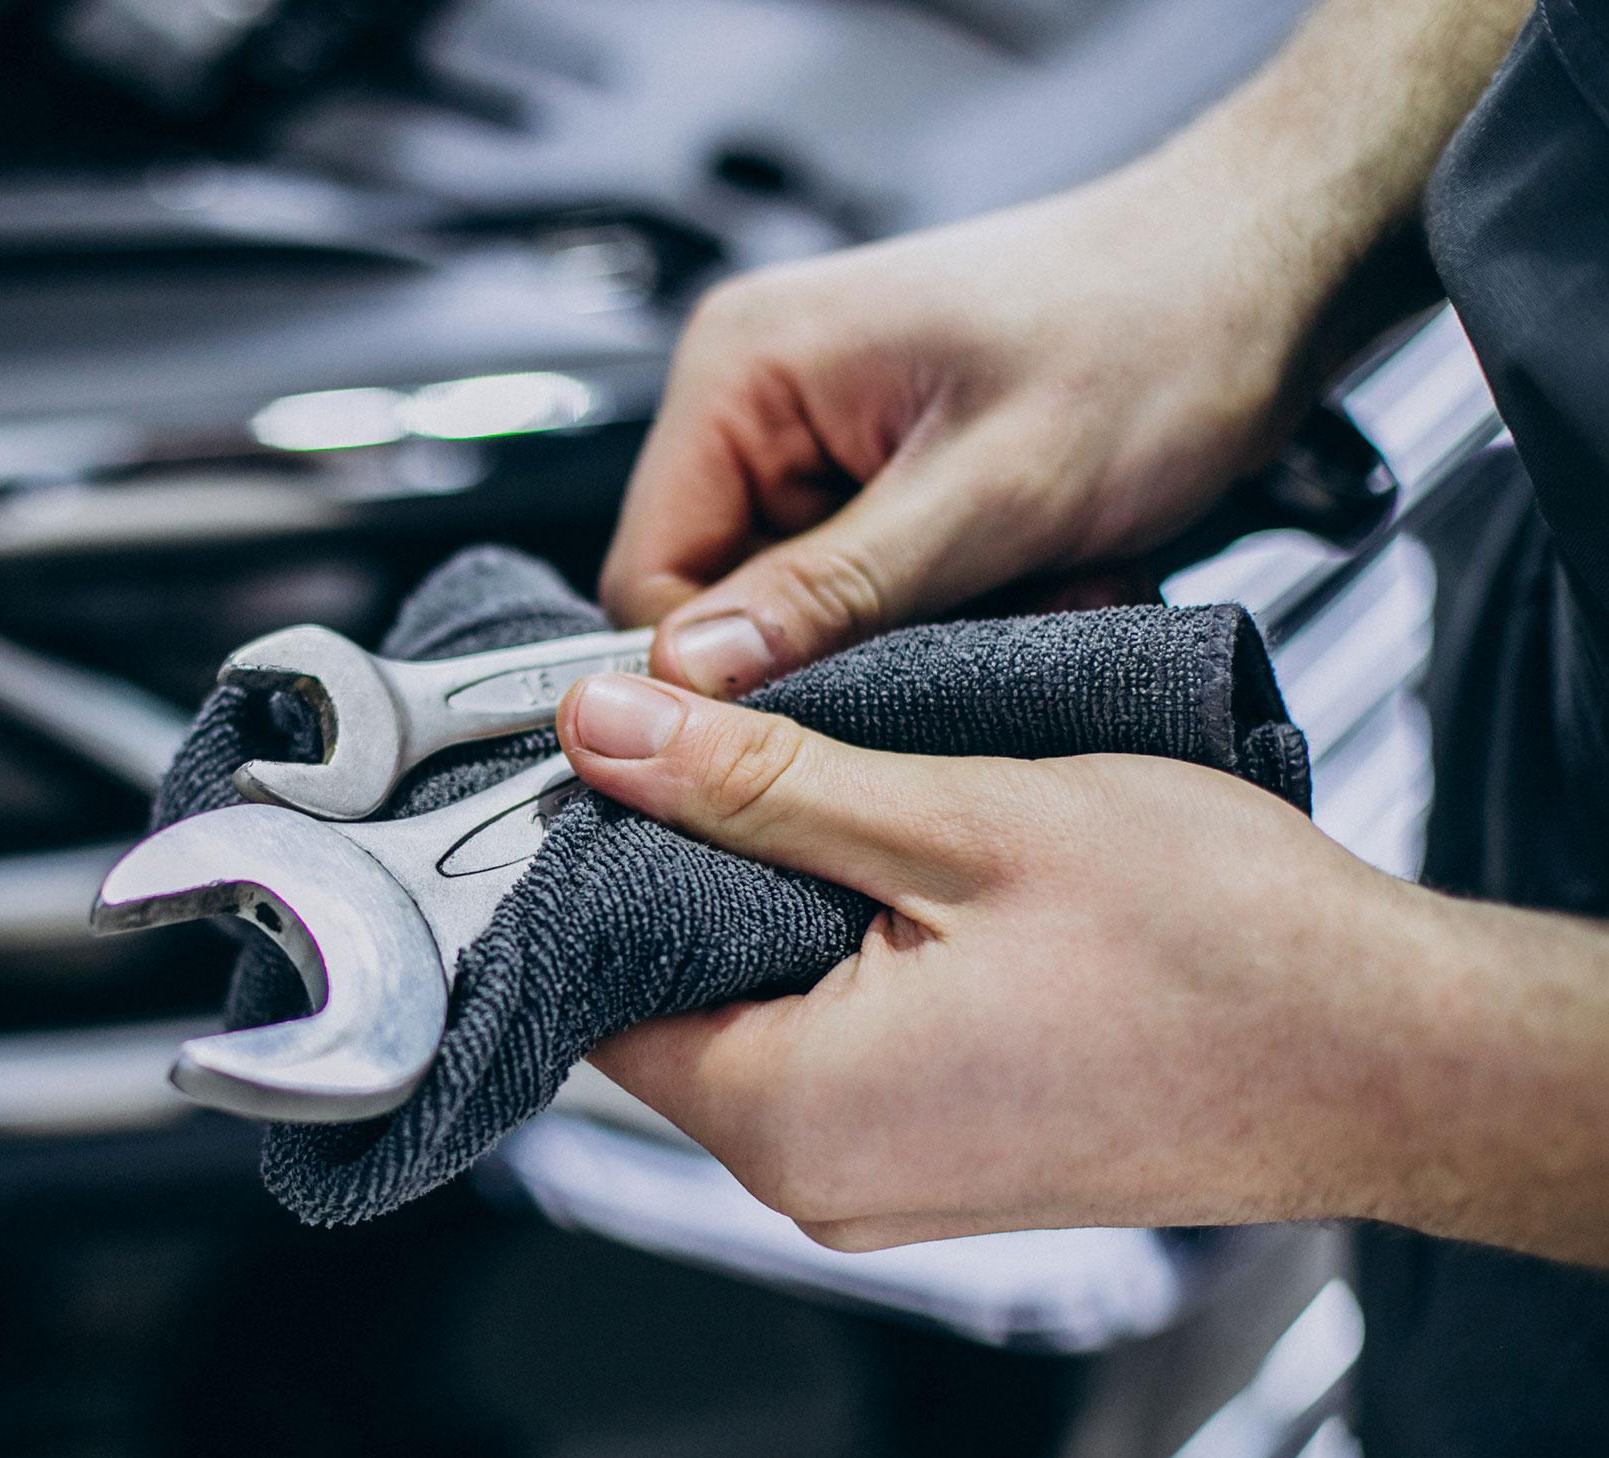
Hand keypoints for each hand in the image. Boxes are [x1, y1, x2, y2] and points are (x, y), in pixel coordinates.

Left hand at [554, 671, 1443, 1250]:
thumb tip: (607, 731)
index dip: (598, 863)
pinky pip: (838, 1059)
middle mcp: (820, 1183)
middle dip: (699, 879)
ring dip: (784, 915)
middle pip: (671, 1009)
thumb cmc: (1224, 956)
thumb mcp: (956, 822)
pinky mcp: (947, 1168)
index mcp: (791, 1116)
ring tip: (866, 819)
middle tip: (765, 761)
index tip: (630, 766)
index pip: (595, 989)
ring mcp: (887, 1188)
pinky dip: (850, 967)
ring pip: (759, 1024)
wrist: (1396, 1053)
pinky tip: (918, 891)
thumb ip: (758, 782)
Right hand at [602, 170, 1324, 692]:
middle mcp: (761, 396)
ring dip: (915, 632)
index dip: (723, 673)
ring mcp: (820, 433)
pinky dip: (953, 607)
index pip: (650, 578)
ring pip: (806, 609)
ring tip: (1026, 588)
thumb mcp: (992, 491)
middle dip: (849, 647)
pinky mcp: (880, 469)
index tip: (825, 717)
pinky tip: (1034, 573)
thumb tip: (694, 675)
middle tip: (972, 632)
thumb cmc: (1157, 328)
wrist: (1271, 275)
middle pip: (724, 602)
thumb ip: (832, 590)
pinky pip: (868, 587)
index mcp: (743, 370)